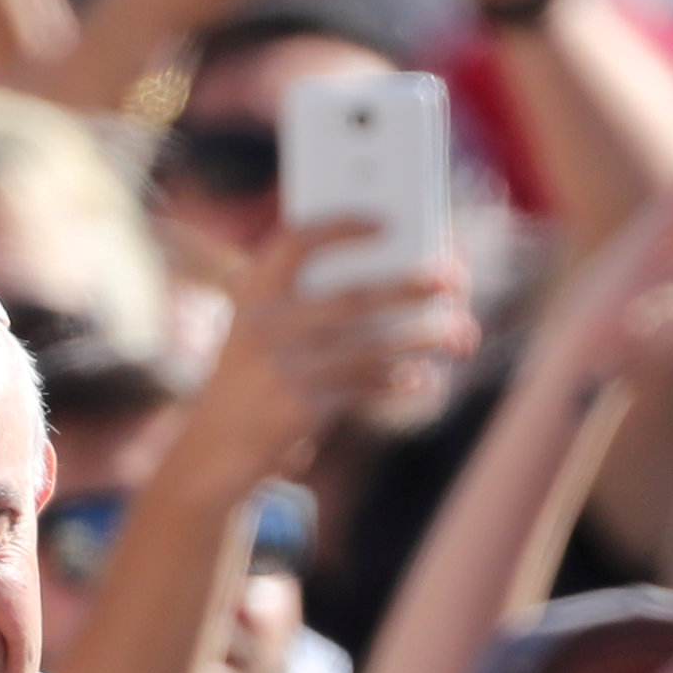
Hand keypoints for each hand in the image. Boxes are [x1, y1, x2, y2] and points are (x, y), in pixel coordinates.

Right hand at [186, 217, 476, 477]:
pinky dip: (394, 382)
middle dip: (409, 286)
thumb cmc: (254, 379)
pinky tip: (421, 378)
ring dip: (419, 338)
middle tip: (454, 278)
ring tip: (458, 332)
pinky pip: (360, 388)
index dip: (341, 227)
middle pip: (353, 297)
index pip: (298, 242)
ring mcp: (280, 368)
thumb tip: (401, 280)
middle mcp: (263, 325)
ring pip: (368, 346)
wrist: (213, 451)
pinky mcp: (297, 408)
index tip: (385, 221)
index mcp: (253, 294)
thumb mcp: (264, 332)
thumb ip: (312, 303)